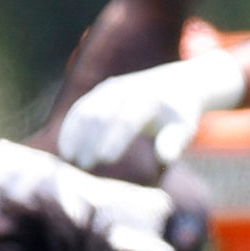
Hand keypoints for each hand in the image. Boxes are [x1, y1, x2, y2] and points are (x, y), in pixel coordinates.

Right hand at [58, 54, 249, 177]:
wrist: (177, 84)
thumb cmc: (179, 115)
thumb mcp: (184, 127)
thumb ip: (174, 142)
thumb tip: (164, 156)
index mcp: (150, 98)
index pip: (129, 118)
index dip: (116, 138)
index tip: (106, 160)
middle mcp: (129, 89)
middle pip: (103, 114)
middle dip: (91, 140)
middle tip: (83, 166)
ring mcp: (113, 88)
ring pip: (87, 109)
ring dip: (75, 134)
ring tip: (69, 160)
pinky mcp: (102, 91)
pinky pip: (81, 107)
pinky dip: (70, 126)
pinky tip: (65, 147)